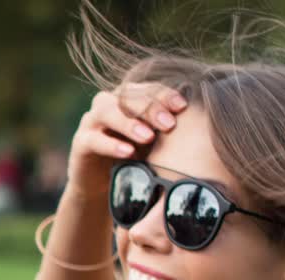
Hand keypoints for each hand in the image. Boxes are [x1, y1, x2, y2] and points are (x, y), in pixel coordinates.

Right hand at [65, 82, 187, 199]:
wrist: (103, 185)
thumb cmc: (134, 158)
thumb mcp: (153, 142)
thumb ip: (167, 129)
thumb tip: (204, 121)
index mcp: (128, 98)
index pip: (147, 88)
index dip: (164, 95)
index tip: (182, 106)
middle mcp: (108, 103)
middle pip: (127, 96)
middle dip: (150, 107)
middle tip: (169, 123)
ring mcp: (91, 122)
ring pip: (107, 111)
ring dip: (129, 122)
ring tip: (148, 137)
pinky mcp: (80, 143)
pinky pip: (94, 139)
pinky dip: (111, 144)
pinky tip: (128, 152)